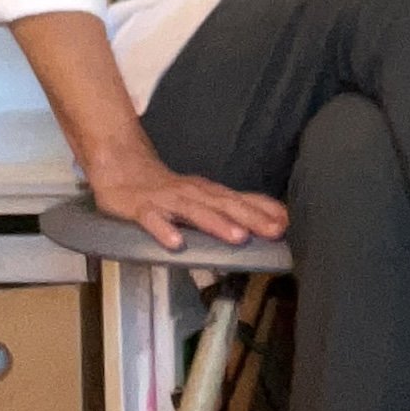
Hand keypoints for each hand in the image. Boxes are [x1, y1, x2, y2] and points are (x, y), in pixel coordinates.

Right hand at [88, 145, 288, 252]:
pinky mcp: (142, 208)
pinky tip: (176, 244)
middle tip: (274, 231)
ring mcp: (168, 201)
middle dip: (251, 218)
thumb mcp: (204, 195)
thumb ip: (235, 205)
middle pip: (225, 205)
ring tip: (237, 237)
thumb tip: (275, 215)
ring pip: (195, 212)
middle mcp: (193, 194)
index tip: (287, 223)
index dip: (264, 211)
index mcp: (209, 192)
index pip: (241, 200)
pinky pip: (153, 221)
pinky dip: (164, 231)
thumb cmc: (169, 189)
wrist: (122, 166)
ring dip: (217, 224)